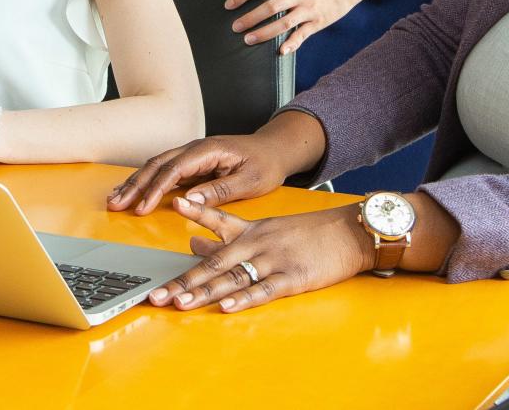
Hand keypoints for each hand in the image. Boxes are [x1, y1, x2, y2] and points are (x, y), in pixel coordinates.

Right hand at [106, 132, 288, 214]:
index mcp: (209, 150)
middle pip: (159, 164)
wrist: (274, 149)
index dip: (156, 189)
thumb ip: (220, 189)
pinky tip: (133, 192)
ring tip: (116, 199)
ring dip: (136, 182)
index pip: (175, 169)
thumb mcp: (250, 181)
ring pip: (157, 166)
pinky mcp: (192, 163)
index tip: (142, 209)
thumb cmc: (265, 164)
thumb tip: (189, 201)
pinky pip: (165, 171)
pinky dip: (146, 182)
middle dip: (135, 184)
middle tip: (116, 205)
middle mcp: (196, 148)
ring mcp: (192, 155)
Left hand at [147, 196, 374, 312]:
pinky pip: (264, 290)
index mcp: (254, 229)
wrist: (348, 233)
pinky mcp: (292, 278)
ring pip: (234, 277)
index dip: (196, 213)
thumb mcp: (269, 228)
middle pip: (216, 261)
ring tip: (182, 304)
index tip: (174, 203)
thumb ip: (231, 234)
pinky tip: (227, 306)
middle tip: (159, 294)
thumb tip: (194, 241)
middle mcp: (259, 243)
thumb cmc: (309, 233)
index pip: (219, 219)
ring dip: (206, 292)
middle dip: (185, 280)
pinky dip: (244, 298)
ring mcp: (275, 260)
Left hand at [224, 0, 372, 53]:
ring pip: (282, 23)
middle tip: (235, 27)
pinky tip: (280, 51)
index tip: (228, 5)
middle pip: (268, 7)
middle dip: (249, 18)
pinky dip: (292, 44)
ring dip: (263, 33)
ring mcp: (308, 8)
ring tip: (248, 40)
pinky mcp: (318, 20)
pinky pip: (303, 34)